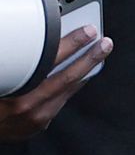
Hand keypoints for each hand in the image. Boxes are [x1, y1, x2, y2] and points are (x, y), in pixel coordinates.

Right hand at [0, 26, 111, 140]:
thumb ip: (15, 60)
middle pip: (67, 77)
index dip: (72, 43)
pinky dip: (71, 86)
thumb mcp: (3, 75)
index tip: (87, 31)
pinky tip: (81, 74)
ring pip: (68, 91)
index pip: (51, 60)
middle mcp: (26, 105)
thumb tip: (38, 40)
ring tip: (98, 54)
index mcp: (14, 89)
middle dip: (89, 57)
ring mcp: (35, 117)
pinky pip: (61, 101)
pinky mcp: (38, 124)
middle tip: (105, 43)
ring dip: (85, 71)